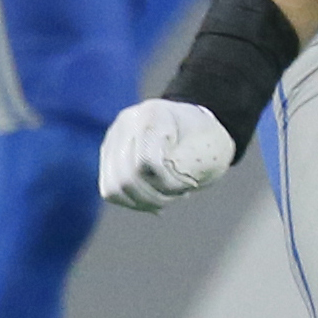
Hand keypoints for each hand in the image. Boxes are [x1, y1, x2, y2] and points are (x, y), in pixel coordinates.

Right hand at [99, 99, 236, 211]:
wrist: (188, 118)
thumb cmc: (203, 130)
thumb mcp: (210, 138)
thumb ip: (193, 159)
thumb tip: (181, 185)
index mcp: (152, 114)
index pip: (147, 163)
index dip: (169, 184)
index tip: (191, 185)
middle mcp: (125, 124)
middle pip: (127, 179)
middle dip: (156, 197)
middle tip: (182, 195)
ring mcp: (112, 139)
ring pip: (113, 187)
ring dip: (143, 202)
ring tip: (168, 199)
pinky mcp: (108, 155)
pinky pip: (110, 190)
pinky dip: (133, 202)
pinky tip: (155, 202)